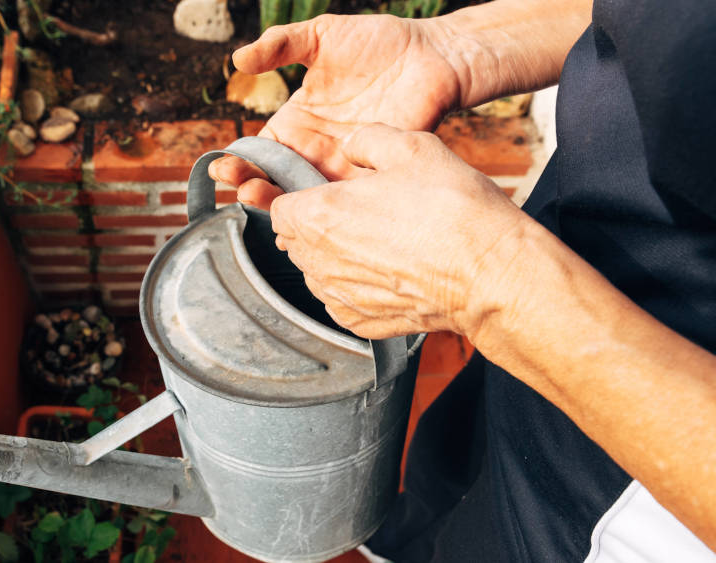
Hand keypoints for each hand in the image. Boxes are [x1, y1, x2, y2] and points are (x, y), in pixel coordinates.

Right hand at [211, 14, 463, 208]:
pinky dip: (326, 212)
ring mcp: (344, 165)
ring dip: (281, 205)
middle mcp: (316, 149)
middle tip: (240, 189)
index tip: (223, 166)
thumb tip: (238, 59)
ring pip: (305, 197)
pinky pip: (346, 202)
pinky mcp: (372, 174)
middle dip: (251, 188)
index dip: (238, 162)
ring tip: (262, 201)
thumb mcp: (321, 36)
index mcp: (298, 122)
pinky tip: (308, 214)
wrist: (433, 55)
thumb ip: (279, 45)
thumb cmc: (379, 42)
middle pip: (275, 181)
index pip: (259, 152)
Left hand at [270, 123, 527, 339]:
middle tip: (356, 211)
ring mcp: (338, 297)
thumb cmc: (455, 212)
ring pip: (315, 272)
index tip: (322, 192)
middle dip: (314, 225)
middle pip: (293, 241)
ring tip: (379, 240)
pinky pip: (341, 300)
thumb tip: (352, 146)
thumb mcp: (412, 147)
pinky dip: (355, 286)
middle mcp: (319, 263)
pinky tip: (389, 270)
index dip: (299, 195)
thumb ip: (367, 140)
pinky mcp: (359, 323)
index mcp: (319, 216)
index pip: (277, 208)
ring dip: (333, 256)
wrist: (492, 274)